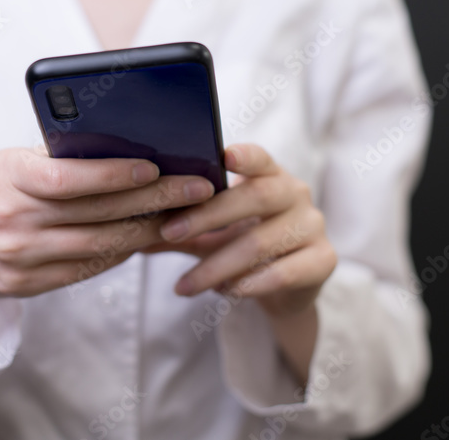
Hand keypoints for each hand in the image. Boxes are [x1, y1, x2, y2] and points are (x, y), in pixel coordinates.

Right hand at [0, 147, 214, 354]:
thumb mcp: (10, 163)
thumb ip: (58, 163)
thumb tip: (127, 156)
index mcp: (8, 177)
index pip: (69, 178)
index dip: (115, 175)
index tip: (155, 169)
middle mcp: (11, 220)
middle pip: (97, 214)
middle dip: (155, 201)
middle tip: (198, 190)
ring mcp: (17, 258)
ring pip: (98, 247)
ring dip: (147, 231)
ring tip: (183, 216)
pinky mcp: (23, 286)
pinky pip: (83, 270)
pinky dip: (118, 253)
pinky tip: (145, 239)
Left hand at [148, 143, 336, 318]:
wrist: (283, 288)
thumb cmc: (239, 246)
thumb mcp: (206, 234)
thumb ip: (176, 226)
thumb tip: (124, 224)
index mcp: (270, 175)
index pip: (260, 158)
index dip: (245, 156)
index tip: (223, 157)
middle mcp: (296, 193)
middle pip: (256, 197)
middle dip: (209, 216)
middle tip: (169, 232)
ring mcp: (313, 226)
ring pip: (263, 242)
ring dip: (219, 265)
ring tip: (185, 285)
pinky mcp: (324, 260)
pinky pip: (286, 272)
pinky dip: (251, 283)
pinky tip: (225, 292)